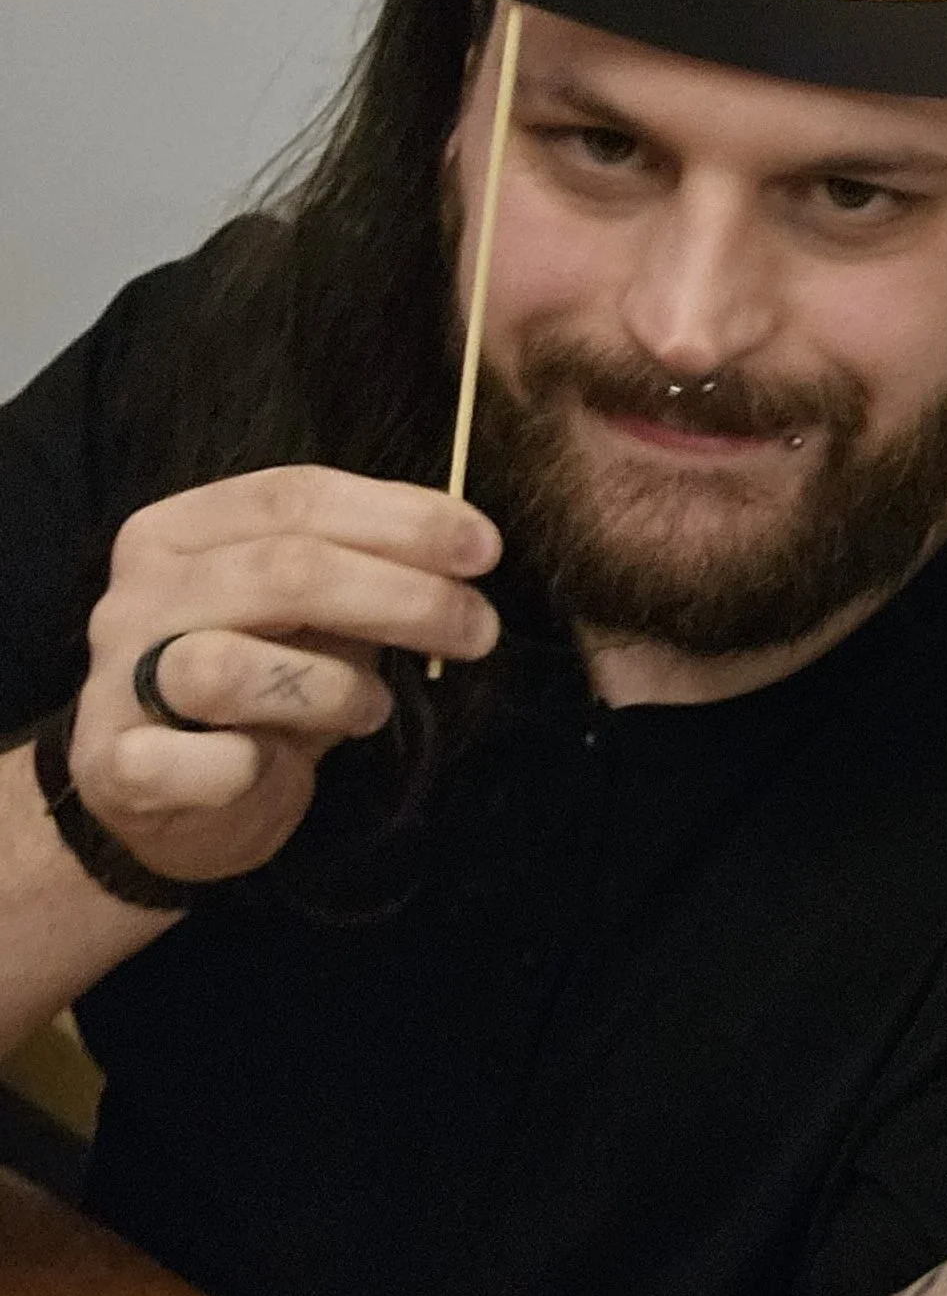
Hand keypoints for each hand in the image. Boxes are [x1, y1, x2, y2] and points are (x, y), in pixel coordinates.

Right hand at [68, 466, 500, 883]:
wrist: (166, 800)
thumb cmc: (258, 691)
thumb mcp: (309, 615)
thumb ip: (363, 569)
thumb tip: (466, 547)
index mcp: (181, 530)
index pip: (294, 495)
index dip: (400, 518)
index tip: (483, 549)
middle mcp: (138, 593)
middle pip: (284, 569)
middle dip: (402, 596)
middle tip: (478, 630)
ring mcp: (116, 680)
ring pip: (231, 664)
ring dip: (333, 688)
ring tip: (371, 708)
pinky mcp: (114, 767)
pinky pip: (185, 761)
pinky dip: (244, 766)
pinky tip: (268, 765)